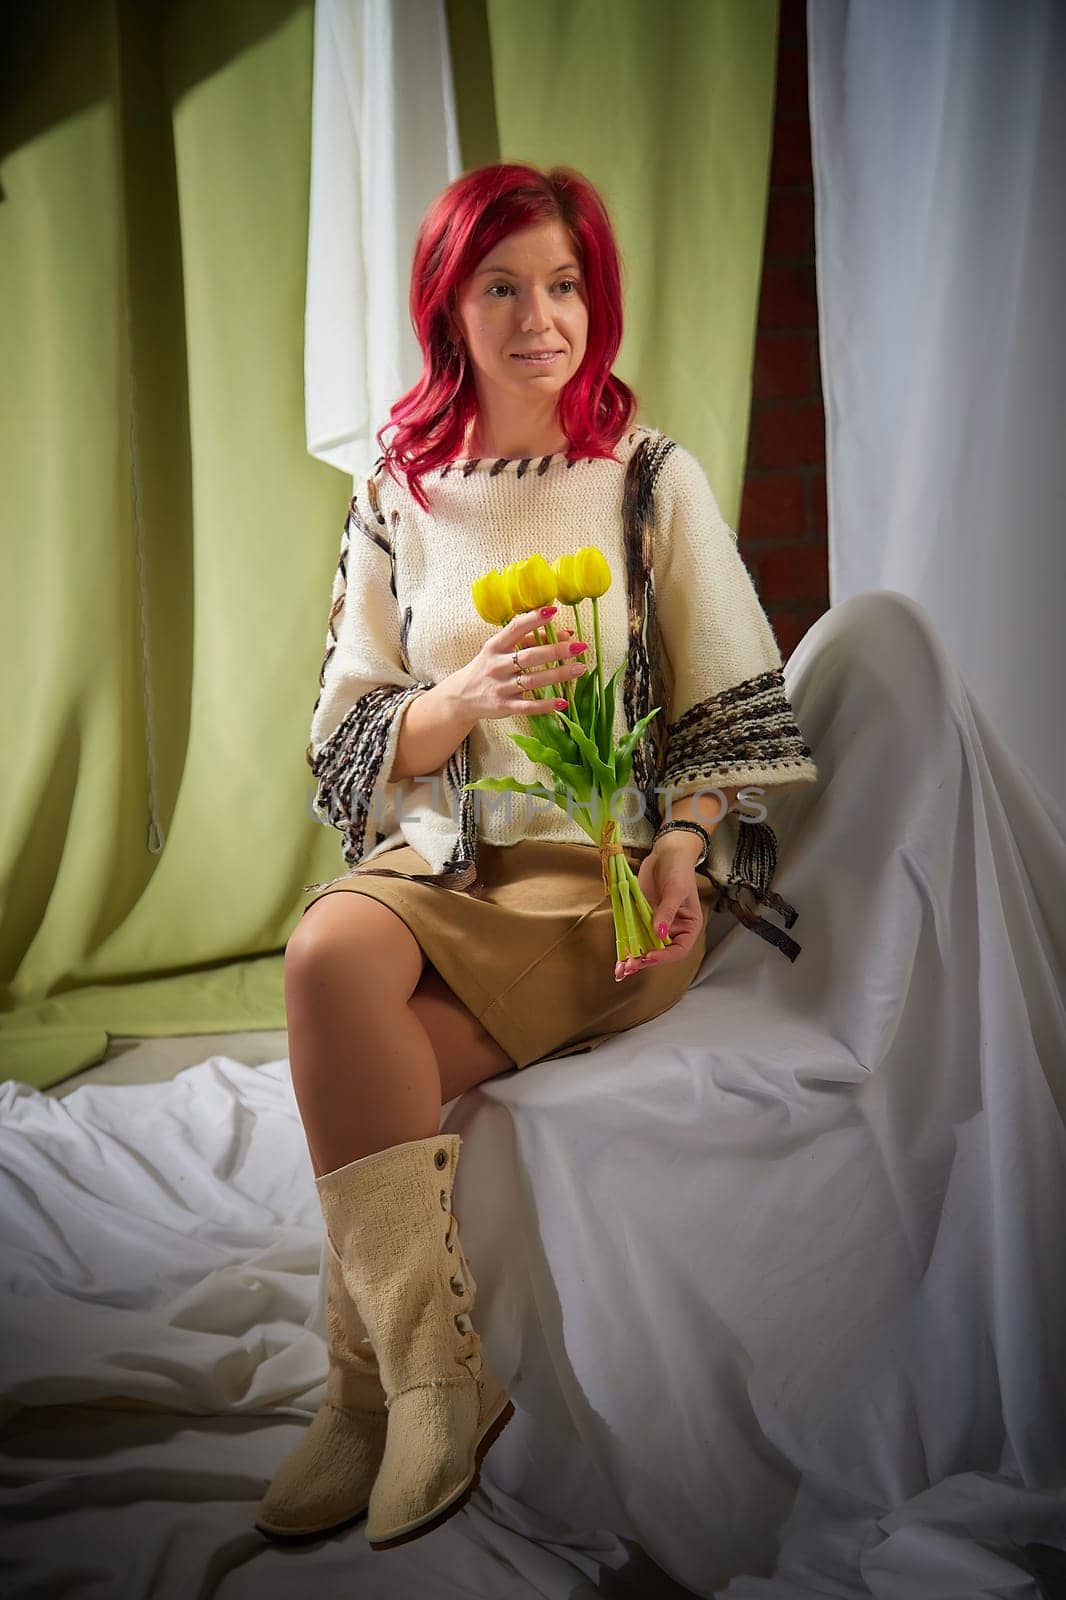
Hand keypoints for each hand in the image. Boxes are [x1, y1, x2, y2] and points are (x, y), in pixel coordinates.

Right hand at [457, 606, 588, 721]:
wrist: (461, 697)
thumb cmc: (488, 667)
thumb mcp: (501, 650)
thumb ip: (530, 640)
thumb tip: (566, 634)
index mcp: (495, 646)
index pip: (515, 628)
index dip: (534, 619)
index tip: (553, 611)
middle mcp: (497, 665)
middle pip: (529, 656)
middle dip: (555, 651)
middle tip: (578, 647)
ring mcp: (500, 687)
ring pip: (533, 681)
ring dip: (558, 675)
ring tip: (579, 668)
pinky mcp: (504, 706)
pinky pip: (528, 706)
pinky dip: (546, 705)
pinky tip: (563, 702)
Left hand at [614, 838, 703, 980]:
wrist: (666, 853)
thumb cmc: (679, 869)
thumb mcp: (676, 890)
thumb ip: (667, 912)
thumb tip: (659, 933)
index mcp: (688, 926)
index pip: (679, 949)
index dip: (665, 956)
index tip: (650, 956)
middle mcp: (672, 929)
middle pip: (660, 952)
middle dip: (644, 961)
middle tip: (629, 967)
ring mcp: (655, 924)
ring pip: (645, 946)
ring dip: (633, 958)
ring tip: (620, 968)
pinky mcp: (641, 917)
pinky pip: (633, 933)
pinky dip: (626, 944)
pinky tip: (618, 956)